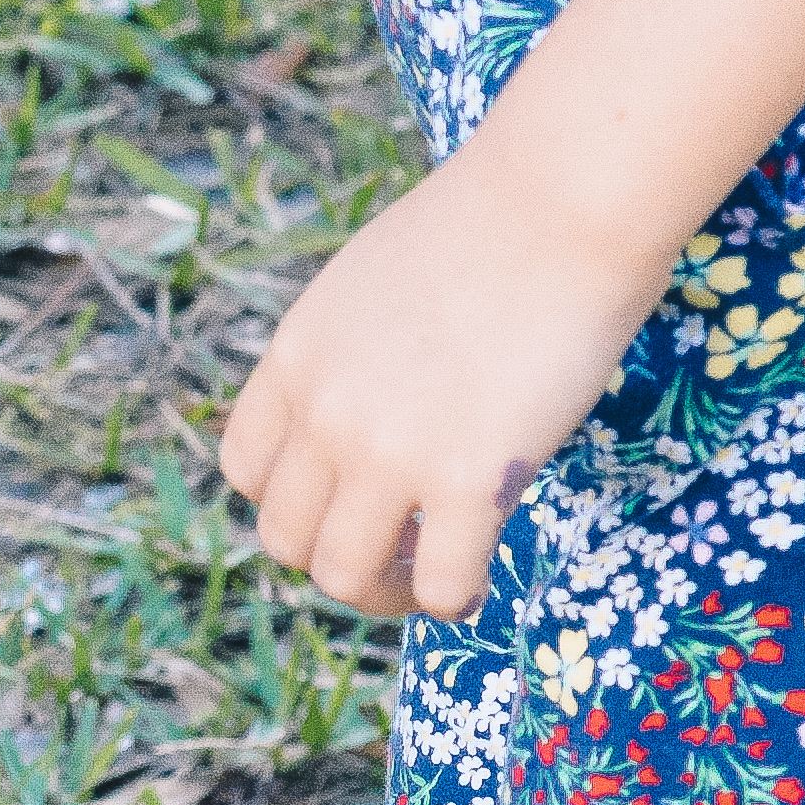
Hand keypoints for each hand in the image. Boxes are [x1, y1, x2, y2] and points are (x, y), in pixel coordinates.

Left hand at [215, 141, 687, 619]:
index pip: (246, 473)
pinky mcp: (468, 480)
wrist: (559, 205)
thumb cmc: (486, 229)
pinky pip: (439, 588)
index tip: (347, 498)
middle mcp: (324, 415)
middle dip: (335, 556)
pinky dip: (453, 599)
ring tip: (428, 574)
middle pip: (284, 539)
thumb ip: (346, 356)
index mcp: (293, 362)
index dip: (294, 500)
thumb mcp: (367, 286)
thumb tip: (365, 407)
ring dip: (384, 594)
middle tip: (396, 550)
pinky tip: (478, 576)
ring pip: (343, 578)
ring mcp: (389, 453)